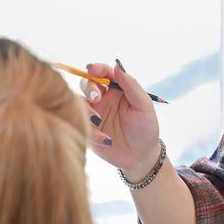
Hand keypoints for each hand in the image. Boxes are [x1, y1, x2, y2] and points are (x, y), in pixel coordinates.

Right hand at [80, 61, 162, 177]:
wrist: (140, 158)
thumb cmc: (145, 129)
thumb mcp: (144, 106)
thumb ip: (132, 86)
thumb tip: (118, 65)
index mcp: (117, 90)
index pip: (103, 73)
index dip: (96, 68)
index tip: (92, 69)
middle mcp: (102, 99)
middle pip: (86, 84)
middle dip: (88, 88)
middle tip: (96, 98)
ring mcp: (92, 113)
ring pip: (78, 102)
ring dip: (86, 109)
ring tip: (99, 121)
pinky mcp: (86, 128)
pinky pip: (79, 123)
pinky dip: (90, 130)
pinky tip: (106, 140)